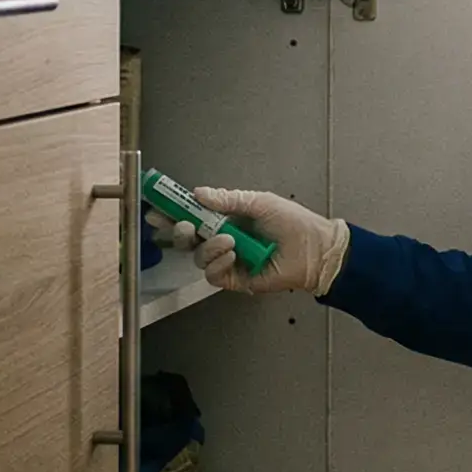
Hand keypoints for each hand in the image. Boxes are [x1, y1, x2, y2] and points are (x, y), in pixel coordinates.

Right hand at [176, 187, 349, 295]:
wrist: (314, 248)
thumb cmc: (293, 223)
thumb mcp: (259, 202)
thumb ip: (228, 199)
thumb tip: (198, 192)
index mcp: (228, 220)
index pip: (193, 217)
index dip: (173, 213)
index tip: (157, 208)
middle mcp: (224, 240)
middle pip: (188, 240)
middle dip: (181, 232)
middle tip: (185, 225)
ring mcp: (229, 261)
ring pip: (199, 258)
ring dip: (209, 247)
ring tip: (230, 240)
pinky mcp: (236, 279)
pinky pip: (213, 275)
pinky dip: (218, 264)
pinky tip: (233, 255)